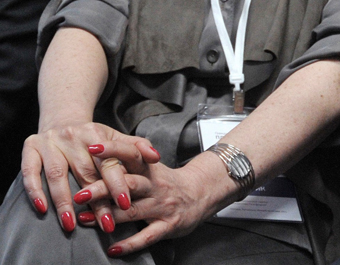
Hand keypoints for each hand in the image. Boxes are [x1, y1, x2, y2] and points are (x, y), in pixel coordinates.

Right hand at [21, 123, 159, 233]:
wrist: (63, 120)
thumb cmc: (94, 138)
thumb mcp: (116, 137)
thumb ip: (136, 147)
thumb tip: (156, 157)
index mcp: (96, 133)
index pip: (109, 161)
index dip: (117, 183)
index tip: (126, 203)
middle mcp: (73, 137)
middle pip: (85, 171)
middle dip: (97, 199)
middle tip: (106, 223)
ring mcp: (50, 142)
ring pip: (57, 174)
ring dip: (64, 201)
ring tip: (72, 224)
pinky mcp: (30, 148)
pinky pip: (30, 171)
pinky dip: (34, 189)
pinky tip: (42, 208)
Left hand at [71, 151, 231, 256]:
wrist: (202, 193)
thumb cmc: (168, 182)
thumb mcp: (152, 168)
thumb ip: (128, 165)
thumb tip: (95, 161)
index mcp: (151, 169)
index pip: (132, 154)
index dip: (113, 150)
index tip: (93, 148)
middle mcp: (156, 186)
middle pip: (129, 183)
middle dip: (103, 189)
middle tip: (79, 194)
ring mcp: (162, 206)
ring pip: (133, 210)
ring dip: (108, 216)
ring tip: (84, 219)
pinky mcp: (168, 225)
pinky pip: (147, 236)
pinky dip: (129, 244)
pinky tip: (113, 249)